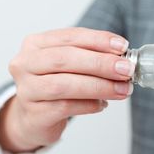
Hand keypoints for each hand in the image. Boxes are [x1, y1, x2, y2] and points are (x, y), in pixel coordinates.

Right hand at [0, 27, 134, 153]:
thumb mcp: (72, 65)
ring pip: (64, 85)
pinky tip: (103, 104)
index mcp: (36, 43)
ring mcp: (27, 89)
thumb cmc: (57, 84)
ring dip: (100, 86)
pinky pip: (65, 107)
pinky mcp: (34, 113)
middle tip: (127, 69)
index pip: (70, 36)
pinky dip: (89, 104)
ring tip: (122, 89)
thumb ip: (92, 56)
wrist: (34, 118)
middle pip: (65, 58)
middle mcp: (26, 63)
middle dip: (101, 63)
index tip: (123, 46)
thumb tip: (123, 59)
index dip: (98, 40)